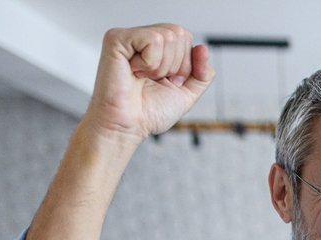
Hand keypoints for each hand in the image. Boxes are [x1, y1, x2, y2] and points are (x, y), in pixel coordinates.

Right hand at [84, 24, 214, 142]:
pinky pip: (153, 40)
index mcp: (158, 47)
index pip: (186, 37)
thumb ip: (203, 73)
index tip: (168, 81)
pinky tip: (134, 72)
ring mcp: (129, 37)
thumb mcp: (188, 93)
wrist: (128, 126)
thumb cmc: (150, 112)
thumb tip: (203, 48)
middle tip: (155, 80)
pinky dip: (150, 63)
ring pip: (168, 36)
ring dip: (162, 67)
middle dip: (176, 65)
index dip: (185, 64)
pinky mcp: (116, 38)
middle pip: (180, 33)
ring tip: (143, 77)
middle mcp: (143, 38)